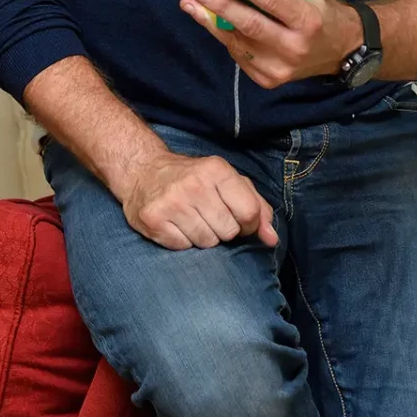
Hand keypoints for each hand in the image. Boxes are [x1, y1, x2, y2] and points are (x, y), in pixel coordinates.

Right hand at [121, 150, 278, 251]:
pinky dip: (183, 241)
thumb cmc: (194, 179)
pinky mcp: (154, 220)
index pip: (249, 212)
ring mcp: (172, 202)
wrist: (143, 172)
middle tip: (210, 216)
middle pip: (229, 231)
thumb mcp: (228, 181)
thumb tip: (272, 239)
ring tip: (192, 219)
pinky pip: (183, 247)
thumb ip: (256, 207)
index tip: (238, 219)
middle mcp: (194, 184)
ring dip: (204, 237)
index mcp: (217, 169)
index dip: (248, 224)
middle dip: (224, 230)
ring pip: (207, 242)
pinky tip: (176, 224)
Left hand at [180, 0, 362, 89]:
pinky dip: (223, 36)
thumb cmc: (324, 14)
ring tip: (191, 4)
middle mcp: (293, 47)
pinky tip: (209, 20)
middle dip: (221, 7)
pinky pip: (238, 55)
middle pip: (251, 26)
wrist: (341, 52)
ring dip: (212, 22)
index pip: (275, 4)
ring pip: (238, 42)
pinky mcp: (268, 80)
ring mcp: (279, 68)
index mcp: (308, 21)